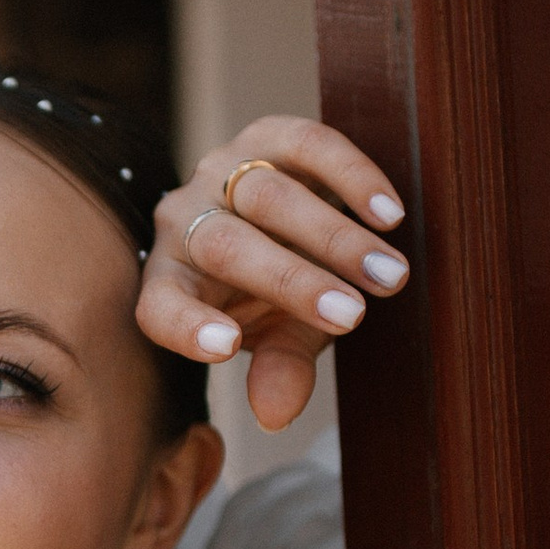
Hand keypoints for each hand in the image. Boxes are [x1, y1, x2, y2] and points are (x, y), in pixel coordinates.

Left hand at [138, 115, 408, 432]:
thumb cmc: (280, 291)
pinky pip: (305, 144)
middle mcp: (185, 222)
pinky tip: (390, 215)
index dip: (186, 326)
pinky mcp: (267, 133)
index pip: (159, 307)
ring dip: (334, 237)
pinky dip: (351, 177)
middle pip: (227, 247)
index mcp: (173, 282)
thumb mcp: (280, 335)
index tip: (229, 346)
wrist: (298, 219)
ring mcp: (222, 171)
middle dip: (294, 283)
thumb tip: (275, 415)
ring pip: (268, 195)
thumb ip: (279, 367)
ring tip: (388, 274)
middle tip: (354, 314)